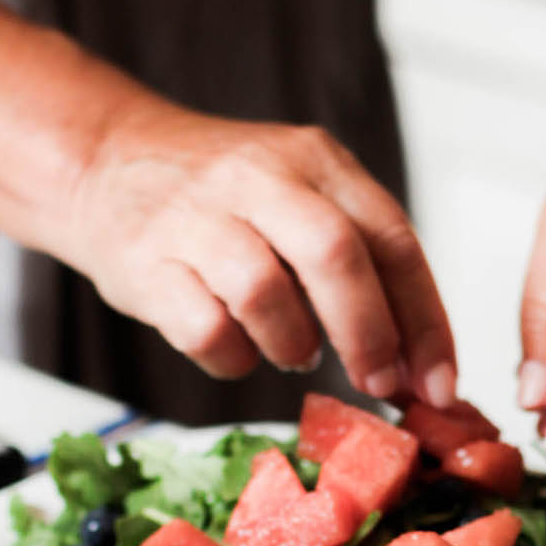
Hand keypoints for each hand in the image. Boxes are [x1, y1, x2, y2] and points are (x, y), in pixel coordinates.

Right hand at [65, 94, 456, 403]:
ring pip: (265, 292)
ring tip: (294, 350)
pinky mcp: (145, 260)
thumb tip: (419, 367)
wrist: (105, 162)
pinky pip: (205, 328)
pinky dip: (233, 357)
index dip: (425, 322)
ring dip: (293, 343)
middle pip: (335, 256)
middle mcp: (260, 177)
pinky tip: (237, 349)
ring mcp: (197, 215)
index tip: (440, 384)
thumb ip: (361, 265)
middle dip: (369, 335)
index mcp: (317, 161)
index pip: (393, 240)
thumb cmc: (225, 199)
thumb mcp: (302, 199)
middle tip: (378, 383)